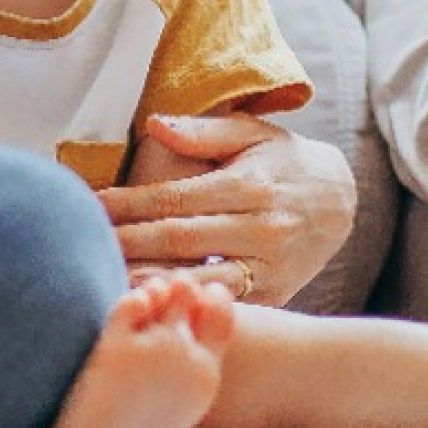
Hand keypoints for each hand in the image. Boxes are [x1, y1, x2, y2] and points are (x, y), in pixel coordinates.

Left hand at [102, 113, 354, 306]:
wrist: (344, 201)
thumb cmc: (284, 161)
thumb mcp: (253, 134)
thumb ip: (203, 131)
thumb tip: (154, 124)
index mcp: (249, 185)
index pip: (175, 197)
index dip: (129, 203)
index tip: (91, 205)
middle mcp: (261, 227)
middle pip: (179, 239)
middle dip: (127, 242)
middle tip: (84, 244)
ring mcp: (269, 265)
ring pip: (199, 277)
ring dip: (151, 281)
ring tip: (107, 280)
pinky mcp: (274, 294)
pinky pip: (223, 301)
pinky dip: (187, 303)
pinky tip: (153, 303)